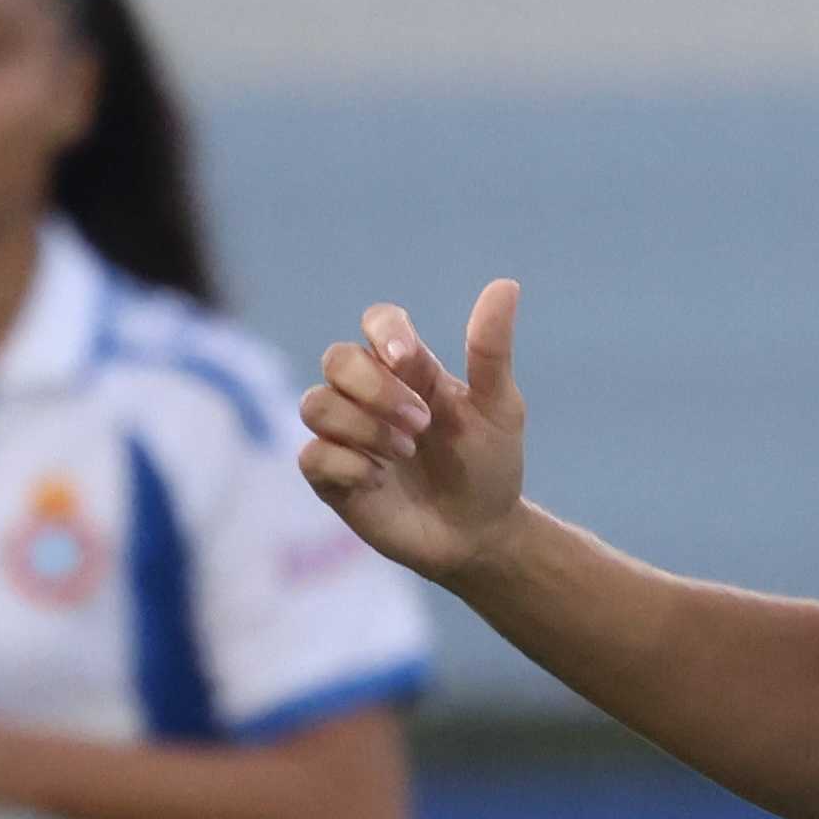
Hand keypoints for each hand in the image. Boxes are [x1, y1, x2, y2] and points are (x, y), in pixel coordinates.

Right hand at [297, 281, 529, 581]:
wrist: (481, 534)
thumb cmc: (488, 465)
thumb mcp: (499, 408)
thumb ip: (491, 350)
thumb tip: (506, 284)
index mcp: (407, 369)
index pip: (377, 323)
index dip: (385, 333)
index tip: (409, 361)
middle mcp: (368, 395)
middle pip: (337, 358)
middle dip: (376, 389)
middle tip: (421, 424)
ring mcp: (346, 436)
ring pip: (315, 403)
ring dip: (362, 427)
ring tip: (404, 453)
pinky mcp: (332, 478)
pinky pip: (312, 455)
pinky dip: (347, 464)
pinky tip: (378, 479)